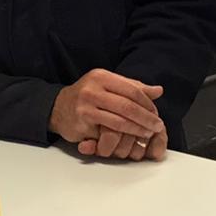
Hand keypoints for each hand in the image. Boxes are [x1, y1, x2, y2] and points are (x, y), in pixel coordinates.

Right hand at [50, 68, 166, 161]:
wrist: (58, 108)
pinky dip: (122, 138)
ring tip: (148, 134)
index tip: (156, 113)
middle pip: (128, 106)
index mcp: (101, 76)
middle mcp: (92, 90)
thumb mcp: (107, 85)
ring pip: (119, 121)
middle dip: (146, 118)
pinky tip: (130, 139)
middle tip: (157, 126)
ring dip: (137, 130)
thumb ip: (132, 87)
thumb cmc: (87, 96)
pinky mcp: (82, 124)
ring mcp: (85, 107)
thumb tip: (158, 90)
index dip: (147, 103)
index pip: (132, 90)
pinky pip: (107, 133)